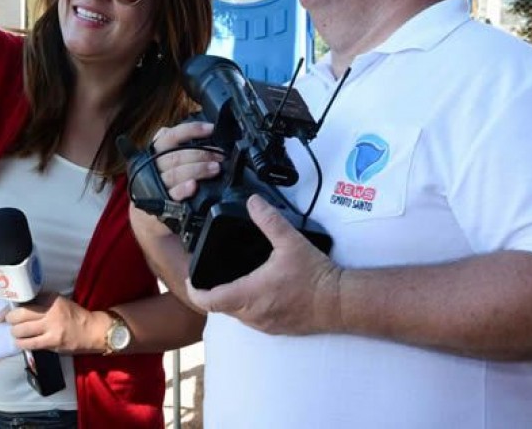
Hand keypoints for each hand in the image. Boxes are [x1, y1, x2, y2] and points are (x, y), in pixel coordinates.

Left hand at [0, 293, 105, 353]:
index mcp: (51, 298)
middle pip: (20, 314)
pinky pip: (30, 343)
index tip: (1, 314)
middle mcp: (50, 310)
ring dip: (15, 333)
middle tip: (7, 322)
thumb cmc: (74, 315)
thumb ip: (41, 303)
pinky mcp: (52, 342)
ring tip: (16, 333)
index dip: (10, 308)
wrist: (93, 330)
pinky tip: (21, 343)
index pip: (25, 300)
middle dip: (9, 319)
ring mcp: (51, 327)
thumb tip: (18, 308)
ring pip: (21, 330)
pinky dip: (21, 343)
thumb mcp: (59, 302)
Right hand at [150, 121, 222, 201]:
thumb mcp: (167, 157)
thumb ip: (179, 144)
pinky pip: (172, 194)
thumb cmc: (164, 177)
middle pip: (176, 156)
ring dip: (198, 169)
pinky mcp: (162, 203)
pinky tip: (194, 185)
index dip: (191, 130)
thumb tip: (205, 132)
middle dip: (201, 153)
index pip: (171, 136)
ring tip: (215, 169)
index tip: (211, 129)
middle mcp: (153, 166)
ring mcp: (157, 185)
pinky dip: (183, 189)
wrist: (149, 209)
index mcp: (155, 151)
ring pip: (175, 174)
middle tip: (220, 155)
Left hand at [185, 195, 342, 335]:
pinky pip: (252, 320)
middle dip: (211, 293)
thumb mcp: (290, 242)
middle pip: (219, 308)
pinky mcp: (276, 329)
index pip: (209, 301)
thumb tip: (253, 202)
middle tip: (209, 274)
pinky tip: (254, 292)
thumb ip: (268, 220)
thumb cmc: (315, 276)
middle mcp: (253, 314)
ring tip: (229, 280)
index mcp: (249, 294)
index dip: (194, 291)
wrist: (340, 302)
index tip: (191, 278)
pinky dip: (246, 308)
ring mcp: (264, 325)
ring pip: (236, 315)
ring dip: (229, 301)